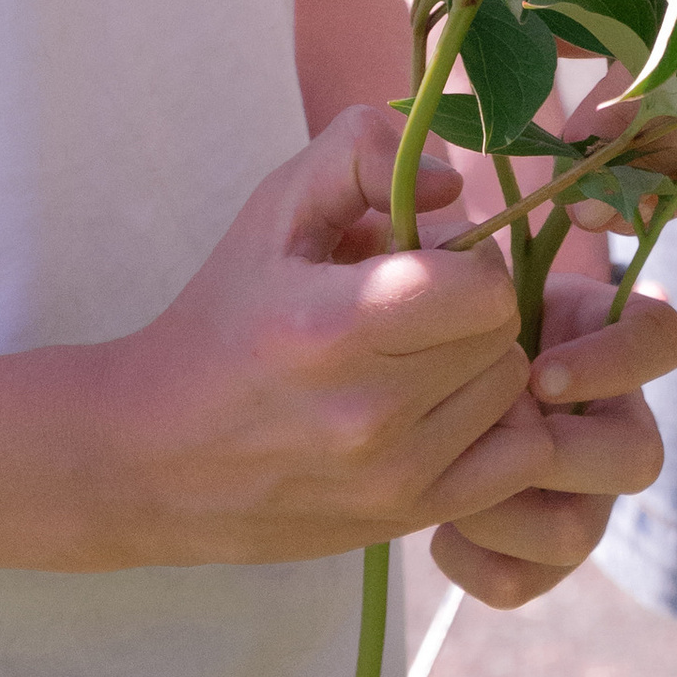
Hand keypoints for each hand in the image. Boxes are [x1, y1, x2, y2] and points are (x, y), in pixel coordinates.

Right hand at [97, 107, 528, 565]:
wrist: (157, 456)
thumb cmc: (224, 315)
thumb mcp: (273, 209)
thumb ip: (360, 155)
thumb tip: (452, 186)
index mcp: (332, 328)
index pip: (482, 287)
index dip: (465, 255)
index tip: (422, 256)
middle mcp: (370, 414)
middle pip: (504, 333)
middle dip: (473, 303)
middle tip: (419, 304)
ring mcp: (393, 479)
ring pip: (513, 391)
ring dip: (483, 361)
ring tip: (422, 354)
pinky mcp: (407, 520)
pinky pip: (519, 461)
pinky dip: (500, 425)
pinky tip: (446, 407)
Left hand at [426, 270, 676, 608]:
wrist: (420, 386)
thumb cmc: (455, 313)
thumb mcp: (474, 270)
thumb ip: (486, 264)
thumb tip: (486, 265)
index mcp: (611, 340)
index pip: (664, 340)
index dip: (617, 362)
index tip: (542, 373)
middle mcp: (613, 426)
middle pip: (641, 457)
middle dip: (561, 453)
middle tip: (494, 432)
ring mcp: (583, 498)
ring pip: (579, 534)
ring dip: (504, 510)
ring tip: (449, 481)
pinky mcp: (538, 557)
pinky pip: (521, 583)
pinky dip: (471, 559)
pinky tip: (438, 524)